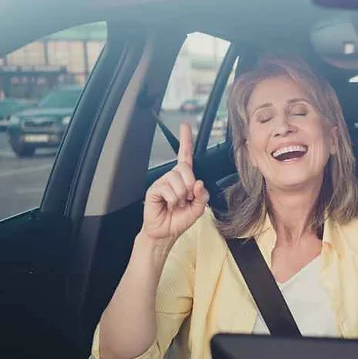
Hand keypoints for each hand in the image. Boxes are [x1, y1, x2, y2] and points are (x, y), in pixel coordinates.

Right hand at [142, 123, 208, 242]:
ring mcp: (162, 182)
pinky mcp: (153, 189)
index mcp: (184, 179)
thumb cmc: (180, 220)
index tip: (184, 125)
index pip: (185, 156)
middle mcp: (172, 177)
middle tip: (185, 200)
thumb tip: (199, 183)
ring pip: (178, 180)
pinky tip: (168, 205)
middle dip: (190, 187)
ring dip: (181, 197)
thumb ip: (203, 196)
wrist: (165, 233)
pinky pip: (169, 189)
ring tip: (176, 205)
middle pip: (186, 169)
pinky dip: (173, 200)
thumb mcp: (198, 209)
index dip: (185, 140)